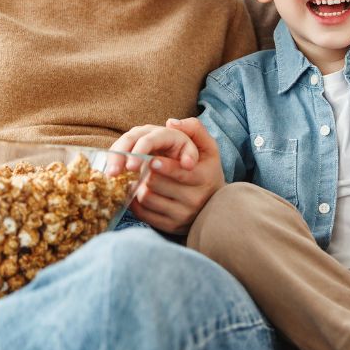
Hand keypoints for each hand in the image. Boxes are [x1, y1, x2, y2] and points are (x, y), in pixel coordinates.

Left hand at [113, 118, 224, 234]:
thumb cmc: (207, 170)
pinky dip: (134, 201)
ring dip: (137, 185)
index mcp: (204, 178)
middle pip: (156, 184)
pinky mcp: (170, 227)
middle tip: (138, 164)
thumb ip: (194, 129)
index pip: (180, 173)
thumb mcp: (209, 148)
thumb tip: (171, 122)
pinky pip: (143, 213)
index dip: (162, 166)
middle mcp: (194, 200)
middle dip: (144, 172)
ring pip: (146, 198)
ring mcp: (182, 216)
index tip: (150, 159)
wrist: (215, 205)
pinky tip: (138, 190)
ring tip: (138, 176)